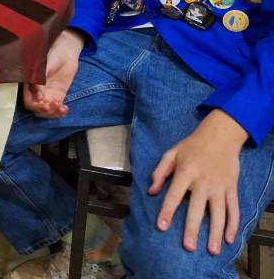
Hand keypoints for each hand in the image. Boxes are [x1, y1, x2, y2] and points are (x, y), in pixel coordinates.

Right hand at [22, 29, 84, 116]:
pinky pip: (57, 109)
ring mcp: (48, 95)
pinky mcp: (58, 96)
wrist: (66, 51)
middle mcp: (37, 92)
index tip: (45, 104)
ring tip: (63, 108)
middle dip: (46, 111)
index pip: (28, 101)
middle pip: (37, 109)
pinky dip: (61, 112)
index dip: (35, 105)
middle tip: (55, 106)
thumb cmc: (52, 54)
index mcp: (30, 84)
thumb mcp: (44, 65)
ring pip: (47, 112)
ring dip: (54, 113)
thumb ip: (40, 80)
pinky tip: (66, 109)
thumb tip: (38, 97)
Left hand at [151, 109, 247, 254]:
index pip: (174, 195)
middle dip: (193, 229)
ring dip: (217, 233)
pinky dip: (234, 225)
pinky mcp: (232, 188)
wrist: (220, 136)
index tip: (161, 227)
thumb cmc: (191, 146)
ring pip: (219, 213)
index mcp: (186, 172)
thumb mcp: (171, 153)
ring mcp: (220, 186)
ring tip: (213, 250)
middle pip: (197, 209)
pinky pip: (234, 209)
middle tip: (188, 247)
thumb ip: (160, 172)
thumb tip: (151, 191)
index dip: (167, 211)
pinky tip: (231, 239)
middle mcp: (203, 181)